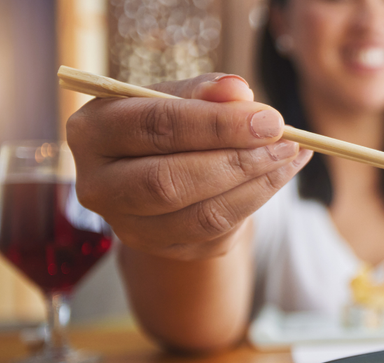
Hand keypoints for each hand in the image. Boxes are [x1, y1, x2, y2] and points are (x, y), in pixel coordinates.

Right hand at [67, 73, 312, 260]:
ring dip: (257, 184)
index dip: (217, 124)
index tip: (269, 119)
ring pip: (201, 215)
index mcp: (91, 132)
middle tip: (285, 141)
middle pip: (169, 181)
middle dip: (237, 160)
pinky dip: (259, 200)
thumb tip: (240, 92)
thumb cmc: (167, 124)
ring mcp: (131, 227)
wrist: (162, 171)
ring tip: (291, 155)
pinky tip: (282, 173)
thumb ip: (206, 91)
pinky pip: (220, 231)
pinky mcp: (168, 250)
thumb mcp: (179, 97)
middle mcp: (99, 186)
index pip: (155, 126)